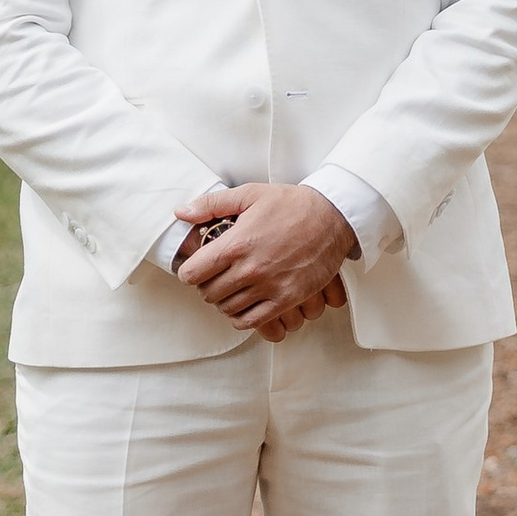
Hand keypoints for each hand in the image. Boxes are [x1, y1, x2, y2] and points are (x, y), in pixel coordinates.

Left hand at [174, 184, 358, 339]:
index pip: (192, 273)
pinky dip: (242, 317)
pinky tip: (245, 304)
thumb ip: (212, 204)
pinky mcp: (287, 298)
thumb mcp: (251, 195)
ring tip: (233, 288)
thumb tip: (182, 212)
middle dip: (208, 285)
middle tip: (217, 276)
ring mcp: (269, 286)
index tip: (199, 267)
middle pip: (208, 293)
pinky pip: (251, 321)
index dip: (191, 270)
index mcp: (236, 244)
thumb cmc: (292, 204)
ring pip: (228, 308)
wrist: (334, 216)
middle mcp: (250, 268)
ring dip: (225, 300)